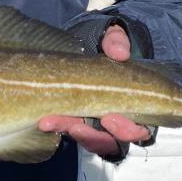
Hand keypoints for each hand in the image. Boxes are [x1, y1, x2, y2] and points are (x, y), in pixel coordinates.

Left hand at [38, 24, 148, 154]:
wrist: (82, 43)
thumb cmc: (103, 45)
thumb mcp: (112, 38)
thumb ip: (118, 41)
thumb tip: (120, 53)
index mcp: (132, 105)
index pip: (137, 130)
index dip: (127, 130)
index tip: (110, 119)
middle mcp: (114, 120)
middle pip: (109, 142)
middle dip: (94, 137)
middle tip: (76, 127)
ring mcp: (92, 122)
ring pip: (86, 140)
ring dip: (69, 131)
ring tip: (50, 122)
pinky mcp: (71, 119)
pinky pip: (67, 131)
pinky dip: (58, 127)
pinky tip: (45, 121)